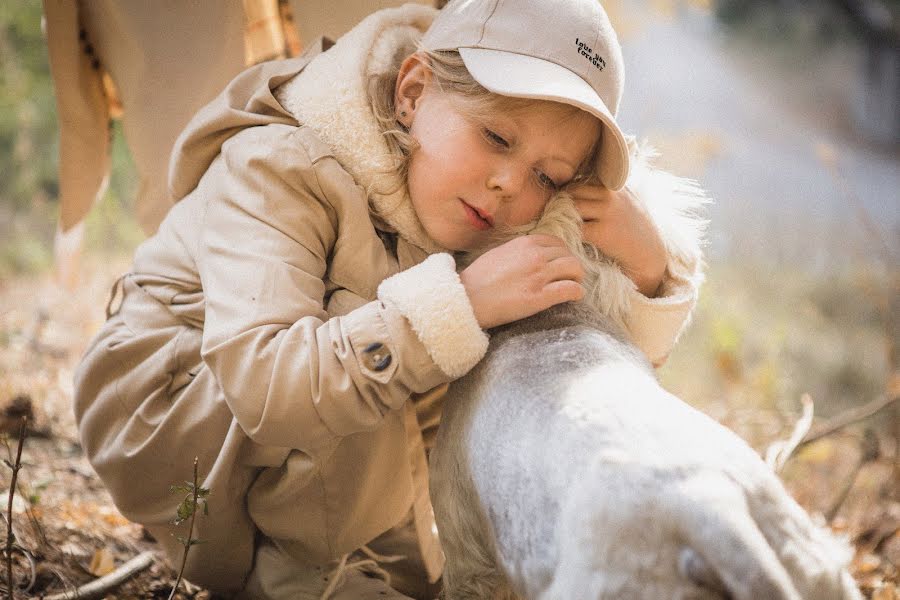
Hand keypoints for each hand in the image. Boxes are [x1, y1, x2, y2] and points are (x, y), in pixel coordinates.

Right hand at [460, 235, 583, 328]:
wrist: (466, 299)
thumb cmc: (476, 279)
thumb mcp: (498, 254)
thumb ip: (518, 251)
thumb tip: (530, 255)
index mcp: (524, 243)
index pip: (557, 243)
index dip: (562, 254)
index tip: (561, 264)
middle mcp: (535, 256)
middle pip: (568, 255)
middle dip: (572, 267)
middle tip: (570, 277)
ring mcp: (538, 276)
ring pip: (574, 269)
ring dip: (577, 278)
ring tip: (573, 285)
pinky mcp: (540, 297)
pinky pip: (571, 289)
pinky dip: (577, 292)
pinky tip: (575, 297)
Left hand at [571, 183, 666, 296]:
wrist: (649, 254)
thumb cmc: (633, 230)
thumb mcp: (625, 202)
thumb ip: (605, 194)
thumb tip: (574, 190)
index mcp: (614, 186)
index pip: (580, 181)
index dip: (568, 194)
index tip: (565, 206)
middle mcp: (611, 195)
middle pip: (572, 191)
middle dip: (562, 204)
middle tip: (558, 218)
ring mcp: (607, 212)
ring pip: (571, 207)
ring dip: (563, 218)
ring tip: (564, 228)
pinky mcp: (602, 232)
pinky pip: (575, 228)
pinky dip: (568, 233)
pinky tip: (571, 239)